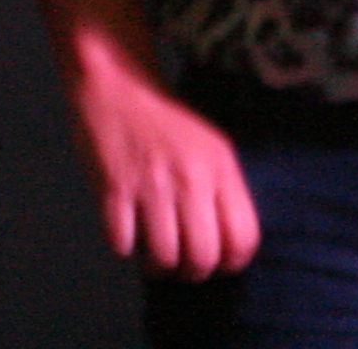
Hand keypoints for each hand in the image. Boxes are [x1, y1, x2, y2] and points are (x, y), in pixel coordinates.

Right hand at [69, 63, 258, 280]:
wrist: (118, 84)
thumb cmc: (167, 119)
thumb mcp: (212, 146)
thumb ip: (224, 190)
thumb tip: (229, 244)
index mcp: (220, 168)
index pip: (243, 238)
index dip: (233, 263)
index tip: (218, 263)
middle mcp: (190, 178)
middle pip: (203, 255)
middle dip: (194, 272)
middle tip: (183, 266)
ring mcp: (151, 183)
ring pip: (164, 255)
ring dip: (158, 266)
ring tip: (154, 257)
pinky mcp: (114, 185)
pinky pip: (123, 241)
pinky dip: (125, 246)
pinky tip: (127, 233)